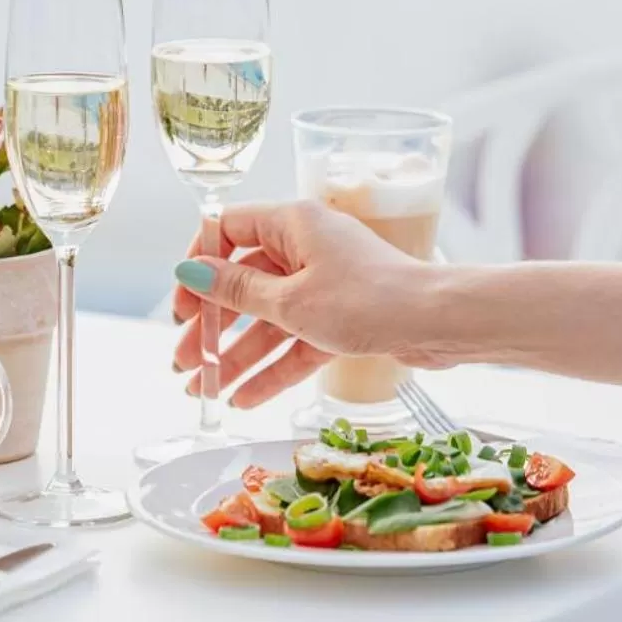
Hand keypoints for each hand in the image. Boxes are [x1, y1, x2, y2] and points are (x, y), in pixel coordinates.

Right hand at [171, 201, 438, 406]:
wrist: (438, 324)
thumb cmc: (367, 300)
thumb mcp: (290, 301)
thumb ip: (236, 291)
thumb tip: (190, 271)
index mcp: (293, 223)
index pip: (228, 228)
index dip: (199, 264)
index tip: (182, 303)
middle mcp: (307, 247)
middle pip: (244, 283)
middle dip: (211, 326)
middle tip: (183, 362)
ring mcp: (325, 284)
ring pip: (268, 320)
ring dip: (236, 355)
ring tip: (203, 390)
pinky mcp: (342, 317)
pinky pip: (296, 341)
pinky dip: (273, 368)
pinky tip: (243, 398)